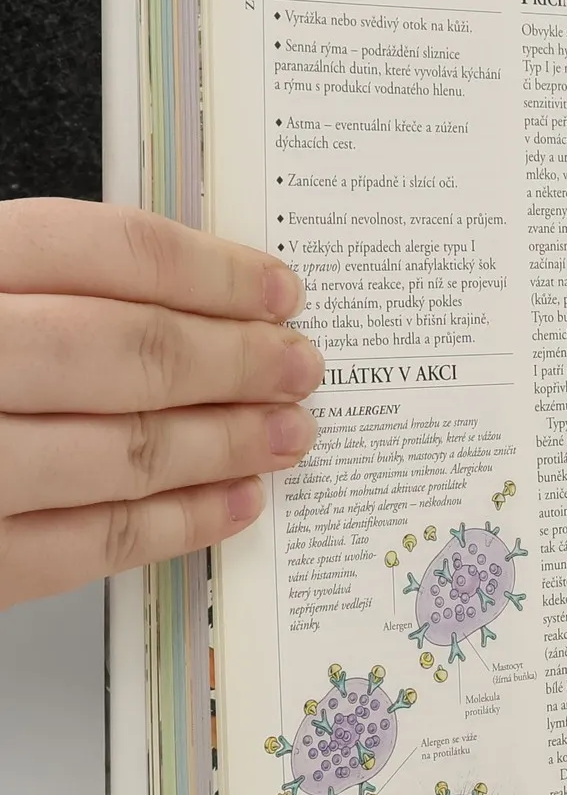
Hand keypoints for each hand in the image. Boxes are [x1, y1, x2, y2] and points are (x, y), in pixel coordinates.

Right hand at [0, 200, 321, 610]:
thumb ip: (38, 284)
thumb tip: (186, 293)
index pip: (99, 250)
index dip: (209, 270)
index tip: (279, 289)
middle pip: (124, 351)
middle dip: (235, 362)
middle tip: (301, 367)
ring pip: (119, 452)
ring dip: (225, 445)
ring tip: (288, 435)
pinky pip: (83, 544)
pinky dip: (176, 526)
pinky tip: (233, 505)